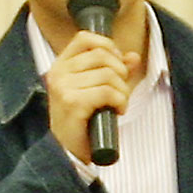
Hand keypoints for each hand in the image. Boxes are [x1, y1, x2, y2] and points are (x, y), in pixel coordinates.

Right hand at [44, 30, 141, 162]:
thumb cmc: (82, 123)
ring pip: (108, 74)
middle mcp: (58, 73)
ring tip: (118, 104)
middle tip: (120, 91)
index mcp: (60, 66)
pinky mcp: (72, 102)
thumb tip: (133, 57)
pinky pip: (108, 91)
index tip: (117, 65)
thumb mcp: (98, 92)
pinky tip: (117, 111)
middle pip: (102, 55)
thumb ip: (115, 72)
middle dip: (120, 72)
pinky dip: (120, 101)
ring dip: (122, 91)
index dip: (107, 46)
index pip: (85, 38)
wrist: (68, 154)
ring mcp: (63, 87)